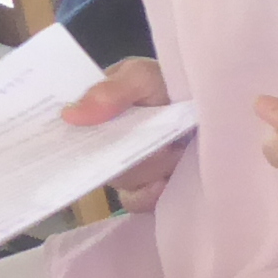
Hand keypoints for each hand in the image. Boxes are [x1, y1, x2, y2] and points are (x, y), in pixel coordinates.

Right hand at [60, 53, 185, 203]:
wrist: (213, 107)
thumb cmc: (171, 85)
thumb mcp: (143, 75)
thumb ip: (112, 91)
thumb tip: (69, 115)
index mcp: (93, 112)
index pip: (64, 129)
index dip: (65, 138)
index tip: (79, 137)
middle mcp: (103, 143)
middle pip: (93, 161)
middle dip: (126, 152)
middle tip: (158, 137)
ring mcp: (124, 168)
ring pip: (120, 181)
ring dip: (149, 168)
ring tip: (174, 150)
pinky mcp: (144, 189)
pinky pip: (136, 202)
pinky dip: (151, 193)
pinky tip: (166, 181)